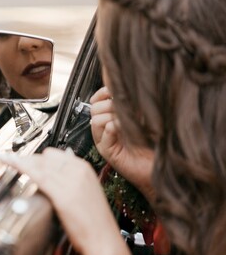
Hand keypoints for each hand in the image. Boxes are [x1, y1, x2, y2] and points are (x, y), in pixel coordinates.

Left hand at [0, 147, 120, 254]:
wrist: (103, 241)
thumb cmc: (95, 222)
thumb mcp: (87, 192)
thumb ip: (74, 178)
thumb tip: (60, 166)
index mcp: (84, 168)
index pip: (56, 153)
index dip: (39, 157)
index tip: (29, 159)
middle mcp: (76, 170)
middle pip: (46, 156)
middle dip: (31, 159)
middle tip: (18, 164)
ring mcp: (68, 180)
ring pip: (38, 163)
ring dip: (21, 160)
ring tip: (7, 160)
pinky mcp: (60, 193)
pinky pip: (35, 174)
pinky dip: (19, 165)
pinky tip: (9, 162)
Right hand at [90, 87, 154, 202]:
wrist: (161, 166)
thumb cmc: (155, 142)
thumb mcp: (143, 117)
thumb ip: (132, 105)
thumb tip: (127, 88)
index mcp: (110, 117)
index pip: (96, 100)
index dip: (102, 93)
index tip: (112, 90)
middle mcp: (105, 128)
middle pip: (94, 109)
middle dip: (107, 104)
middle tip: (121, 107)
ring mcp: (105, 141)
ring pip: (95, 121)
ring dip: (109, 116)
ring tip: (124, 120)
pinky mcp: (109, 153)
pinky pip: (102, 137)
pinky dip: (111, 129)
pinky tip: (121, 127)